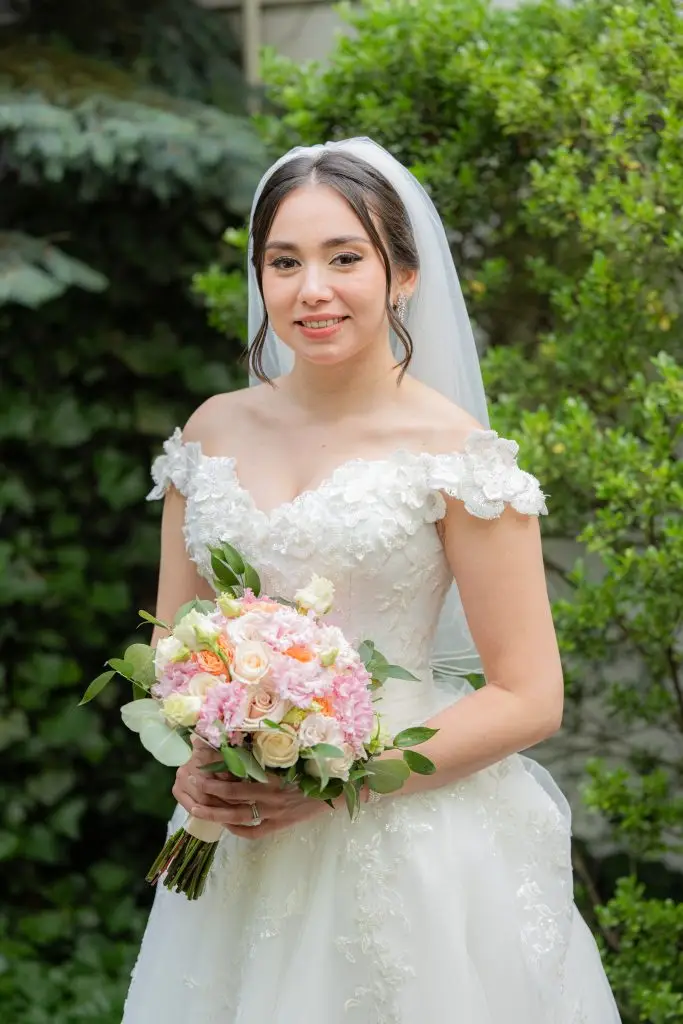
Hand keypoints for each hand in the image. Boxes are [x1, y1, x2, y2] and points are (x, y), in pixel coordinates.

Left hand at [172, 741, 333, 839]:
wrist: (341, 787)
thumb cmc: (317, 765)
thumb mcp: (293, 753)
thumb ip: (269, 751)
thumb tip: (238, 742)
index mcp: (276, 773)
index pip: (239, 774)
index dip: (218, 771)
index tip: (201, 763)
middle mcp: (275, 795)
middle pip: (234, 796)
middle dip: (210, 791)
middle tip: (192, 784)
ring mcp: (277, 813)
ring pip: (239, 817)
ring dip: (216, 813)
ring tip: (196, 808)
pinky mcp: (282, 825)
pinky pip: (254, 832)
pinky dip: (237, 829)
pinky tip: (225, 824)